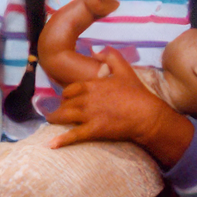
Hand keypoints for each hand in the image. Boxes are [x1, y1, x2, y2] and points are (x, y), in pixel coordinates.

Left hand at [47, 48, 193, 166]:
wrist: (146, 114)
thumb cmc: (136, 93)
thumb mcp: (124, 69)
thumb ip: (110, 56)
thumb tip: (96, 51)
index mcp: (92, 85)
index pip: (70, 90)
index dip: (66, 95)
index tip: (66, 99)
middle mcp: (86, 99)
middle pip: (64, 103)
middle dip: (60, 108)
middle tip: (58, 112)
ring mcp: (88, 115)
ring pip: (64, 116)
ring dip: (55, 119)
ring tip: (50, 122)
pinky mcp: (93, 130)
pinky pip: (73, 135)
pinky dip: (61, 140)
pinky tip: (51, 145)